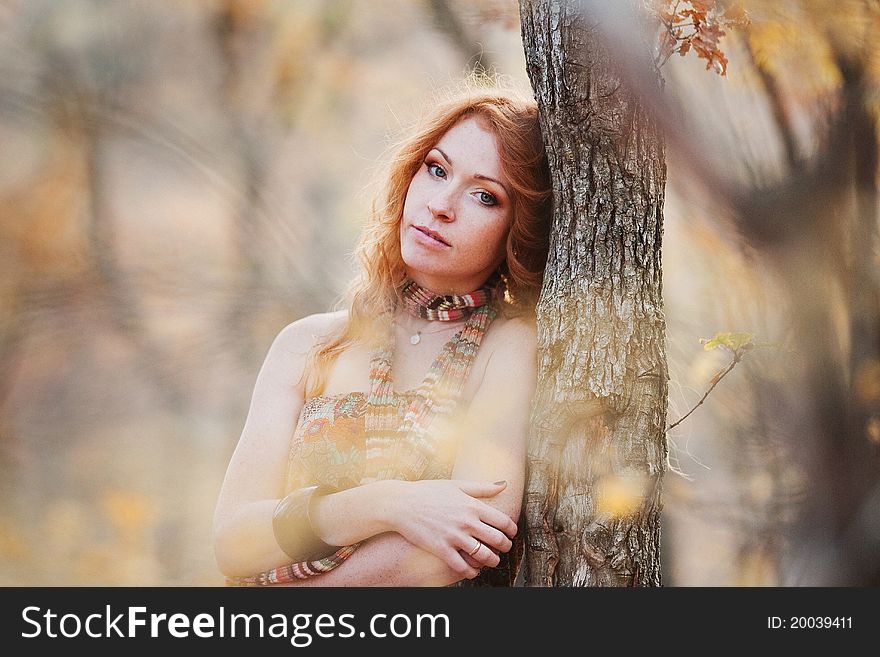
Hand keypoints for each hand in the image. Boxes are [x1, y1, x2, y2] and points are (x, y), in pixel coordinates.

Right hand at [387, 479, 517, 579]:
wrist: (400, 503)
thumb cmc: (427, 492)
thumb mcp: (456, 485)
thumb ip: (482, 487)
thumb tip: (504, 484)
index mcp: (472, 505)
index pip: (503, 521)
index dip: (512, 530)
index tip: (511, 534)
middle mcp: (466, 521)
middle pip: (497, 540)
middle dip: (505, 547)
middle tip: (504, 548)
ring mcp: (454, 536)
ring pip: (483, 555)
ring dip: (492, 561)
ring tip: (491, 561)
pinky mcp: (441, 549)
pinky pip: (463, 566)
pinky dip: (472, 572)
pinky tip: (473, 571)